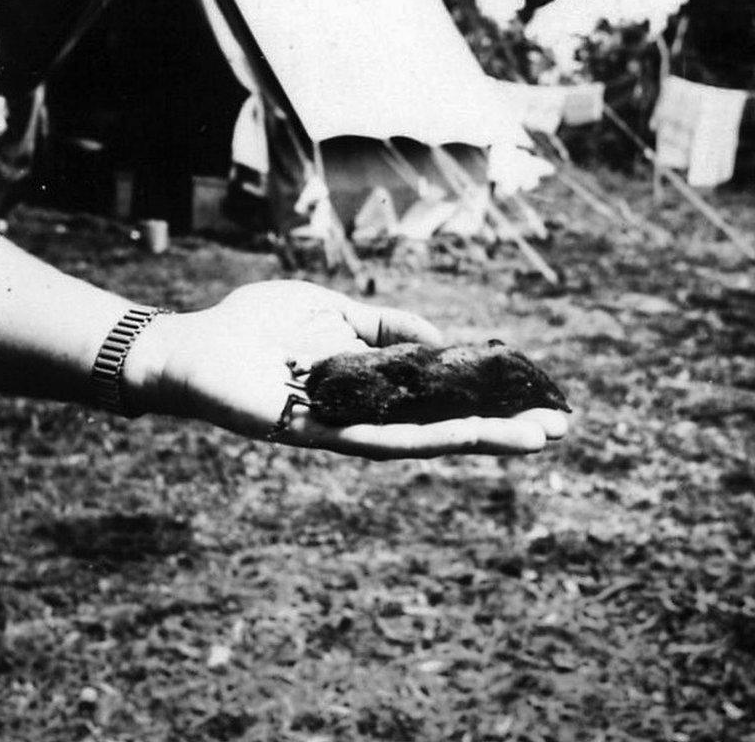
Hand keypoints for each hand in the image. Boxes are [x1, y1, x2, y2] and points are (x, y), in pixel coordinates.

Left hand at [126, 281, 567, 458]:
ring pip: (427, 440)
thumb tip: (441, 342)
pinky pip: (382, 438)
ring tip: (535, 438)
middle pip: (447, 426)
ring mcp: (348, 430)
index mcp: (374, 387)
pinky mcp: (321, 435)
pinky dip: (429, 437)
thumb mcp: (336, 314)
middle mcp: (369, 415)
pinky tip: (470, 437)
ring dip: (483, 439)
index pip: (443, 398)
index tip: (537, 398)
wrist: (193, 346)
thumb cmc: (257, 327)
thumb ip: (386, 328)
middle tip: (560, 429)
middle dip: (503, 427)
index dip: (490, 400)